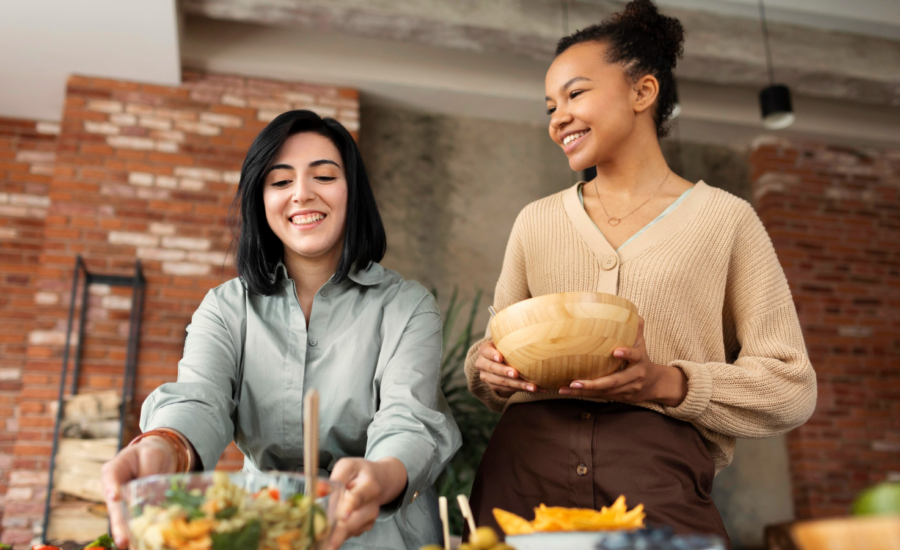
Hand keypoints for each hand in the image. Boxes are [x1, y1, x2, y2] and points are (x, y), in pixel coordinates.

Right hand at [101, 436, 180, 547]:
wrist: (160, 455)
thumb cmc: (153, 452)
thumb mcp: (152, 454)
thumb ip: (147, 470)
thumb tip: (145, 492)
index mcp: (114, 469)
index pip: (111, 477)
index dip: (112, 487)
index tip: (115, 496)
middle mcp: (114, 487)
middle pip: (114, 505)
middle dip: (118, 523)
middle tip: (122, 539)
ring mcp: (122, 500)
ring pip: (122, 518)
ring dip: (126, 533)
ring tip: (130, 545)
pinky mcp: (133, 509)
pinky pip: (133, 521)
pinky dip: (137, 532)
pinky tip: (141, 543)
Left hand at [326, 457, 407, 549]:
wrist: (379, 481)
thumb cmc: (360, 473)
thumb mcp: (347, 466)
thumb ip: (335, 477)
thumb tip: (319, 490)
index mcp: (369, 486)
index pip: (359, 497)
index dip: (350, 506)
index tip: (343, 516)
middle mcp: (372, 505)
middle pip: (353, 522)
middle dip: (337, 535)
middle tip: (324, 546)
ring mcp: (370, 518)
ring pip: (349, 531)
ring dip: (333, 536)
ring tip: (318, 540)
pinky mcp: (366, 527)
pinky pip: (349, 533)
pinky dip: (337, 534)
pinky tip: (330, 528)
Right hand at [474, 340, 542, 396]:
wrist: (497, 362)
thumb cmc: (504, 348)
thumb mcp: (504, 341)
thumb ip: (511, 339)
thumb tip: (532, 332)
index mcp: (484, 350)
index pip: (486, 351)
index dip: (492, 355)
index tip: (500, 357)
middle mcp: (482, 364)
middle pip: (493, 368)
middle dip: (505, 372)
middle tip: (516, 374)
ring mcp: (487, 377)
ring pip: (503, 382)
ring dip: (519, 385)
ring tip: (533, 387)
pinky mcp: (494, 387)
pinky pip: (509, 390)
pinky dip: (523, 389)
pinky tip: (537, 389)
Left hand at [558, 317, 686, 406]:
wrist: (654, 384)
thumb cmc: (642, 359)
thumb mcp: (641, 343)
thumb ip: (636, 328)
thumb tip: (629, 310)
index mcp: (640, 361)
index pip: (635, 356)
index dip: (627, 354)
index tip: (616, 352)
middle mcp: (635, 377)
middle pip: (615, 381)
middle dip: (594, 383)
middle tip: (575, 381)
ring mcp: (627, 390)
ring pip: (605, 392)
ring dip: (585, 391)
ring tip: (566, 387)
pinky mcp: (620, 398)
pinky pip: (601, 397)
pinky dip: (585, 395)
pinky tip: (568, 391)